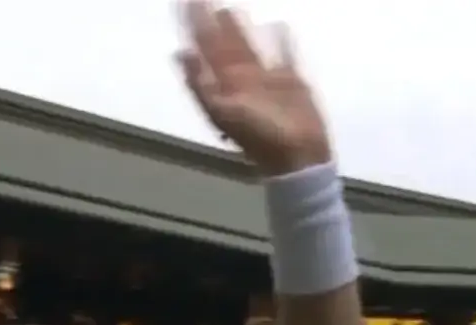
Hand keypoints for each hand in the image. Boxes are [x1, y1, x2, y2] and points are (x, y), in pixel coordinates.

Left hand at [177, 1, 330, 175]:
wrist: (295, 157)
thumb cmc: (259, 137)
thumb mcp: (223, 111)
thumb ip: (202, 83)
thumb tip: (180, 53)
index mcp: (222, 86)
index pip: (203, 48)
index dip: (192, 24)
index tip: (183, 0)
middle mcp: (239, 82)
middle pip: (220, 45)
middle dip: (210, 21)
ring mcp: (264, 82)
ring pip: (247, 49)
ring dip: (237, 30)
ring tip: (229, 9)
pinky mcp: (290, 83)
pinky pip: (283, 57)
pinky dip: (281, 43)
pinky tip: (279, 28)